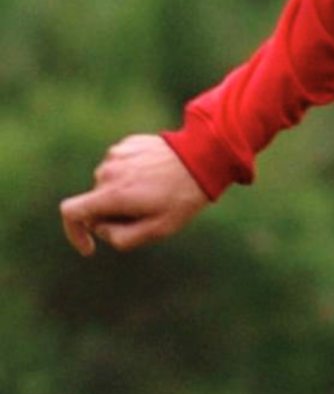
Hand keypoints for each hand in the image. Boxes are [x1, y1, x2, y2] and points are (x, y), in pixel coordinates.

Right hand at [59, 134, 208, 255]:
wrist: (202, 158)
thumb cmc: (182, 199)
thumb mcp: (157, 230)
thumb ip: (121, 238)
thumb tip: (100, 229)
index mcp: (112, 194)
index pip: (71, 212)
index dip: (74, 233)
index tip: (89, 247)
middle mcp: (107, 172)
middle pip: (95, 202)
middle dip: (112, 214)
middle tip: (146, 214)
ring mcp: (114, 155)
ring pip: (107, 185)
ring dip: (122, 194)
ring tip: (155, 191)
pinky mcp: (124, 145)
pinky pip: (118, 168)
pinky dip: (130, 177)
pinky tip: (155, 175)